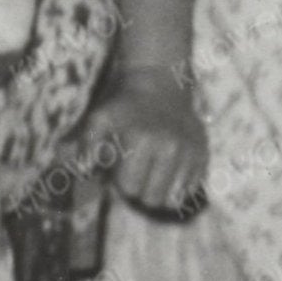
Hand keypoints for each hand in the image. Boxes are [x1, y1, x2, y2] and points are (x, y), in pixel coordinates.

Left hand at [88, 63, 211, 218]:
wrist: (159, 80)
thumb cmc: (123, 104)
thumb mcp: (98, 118)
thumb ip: (84, 145)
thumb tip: (78, 169)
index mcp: (140, 141)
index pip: (129, 189)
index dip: (119, 185)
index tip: (116, 171)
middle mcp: (169, 149)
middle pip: (152, 199)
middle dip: (139, 191)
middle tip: (134, 172)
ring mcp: (190, 152)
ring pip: (174, 199)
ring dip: (159, 191)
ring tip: (151, 172)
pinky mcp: (203, 153)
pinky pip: (191, 189)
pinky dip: (178, 185)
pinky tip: (168, 168)